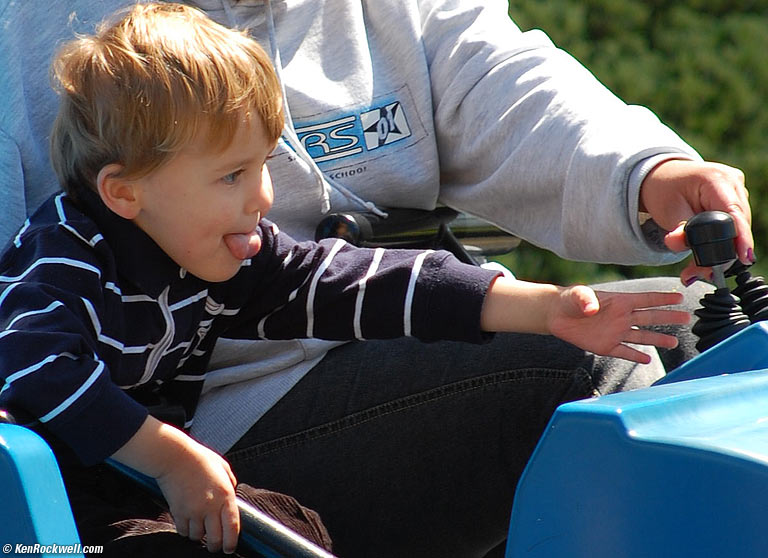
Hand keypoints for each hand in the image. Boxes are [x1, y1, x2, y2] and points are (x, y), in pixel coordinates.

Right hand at [111, 416, 239, 553]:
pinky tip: (187, 522)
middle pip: (215, 539)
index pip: (232, 526)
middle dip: (216, 546)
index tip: (230, 548)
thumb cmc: (199, 458)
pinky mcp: (179, 512)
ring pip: (198, 537)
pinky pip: (183, 531)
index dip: (232, 542)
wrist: (175, 456)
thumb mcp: (222, 467)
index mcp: (225, 495)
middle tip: (215, 545)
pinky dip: (185, 530)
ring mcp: (194, 511)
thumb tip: (232, 493)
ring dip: (199, 535)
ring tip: (199, 527)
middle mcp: (211, 506)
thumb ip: (230, 481)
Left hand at [547, 286, 689, 363]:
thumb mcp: (577, 295)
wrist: (557, 315)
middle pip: (650, 318)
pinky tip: (647, 359)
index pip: (646, 299)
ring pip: (641, 337)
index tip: (680, 296)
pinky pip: (624, 351)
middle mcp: (622, 317)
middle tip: (687, 317)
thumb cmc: (569, 300)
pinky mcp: (606, 346)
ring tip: (674, 343)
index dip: (662, 298)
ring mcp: (615, 332)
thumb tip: (592, 308)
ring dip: (657, 339)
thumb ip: (585, 299)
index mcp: (619, 301)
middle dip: (668, 317)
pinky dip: (635, 356)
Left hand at [639, 159, 751, 284]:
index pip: (734, 213)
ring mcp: (737, 191)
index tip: (742, 258)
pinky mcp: (735, 201)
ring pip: (738, 228)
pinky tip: (704, 257)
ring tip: (695, 270)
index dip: (740, 238)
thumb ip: (677, 229)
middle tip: (699, 274)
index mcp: (715, 179)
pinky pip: (734, 226)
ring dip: (720, 252)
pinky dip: (721, 243)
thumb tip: (678, 244)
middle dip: (722, 253)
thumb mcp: (666, 211)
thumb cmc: (664, 191)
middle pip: (738, 225)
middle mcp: (732, 182)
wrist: (663, 178)